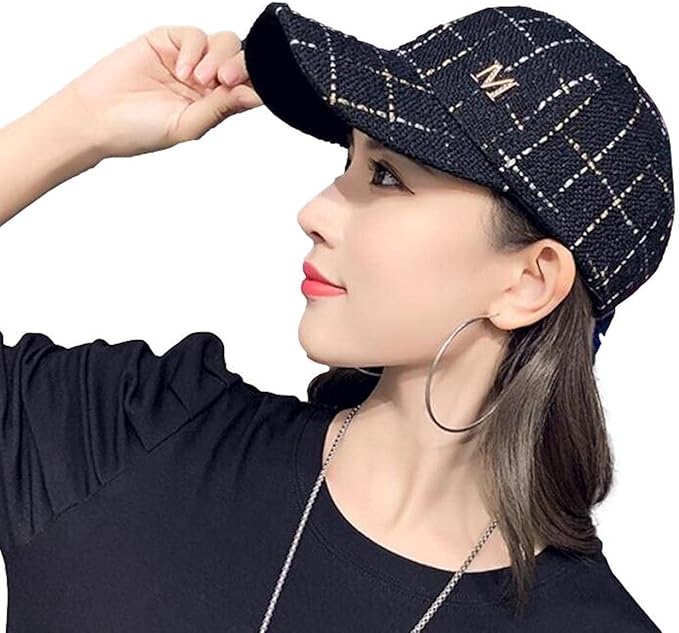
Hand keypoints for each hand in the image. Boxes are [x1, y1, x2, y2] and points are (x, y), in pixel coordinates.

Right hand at [59, 26, 261, 158]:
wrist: (96, 116)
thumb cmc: (139, 130)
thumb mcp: (187, 125)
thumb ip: (221, 108)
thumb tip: (256, 97)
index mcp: (215, 103)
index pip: (248, 86)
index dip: (255, 83)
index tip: (251, 89)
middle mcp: (206, 81)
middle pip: (240, 60)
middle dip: (240, 67)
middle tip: (226, 80)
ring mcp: (188, 59)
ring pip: (223, 43)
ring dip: (218, 58)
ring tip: (199, 80)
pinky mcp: (167, 41)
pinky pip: (194, 35)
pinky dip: (193, 50)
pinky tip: (182, 70)